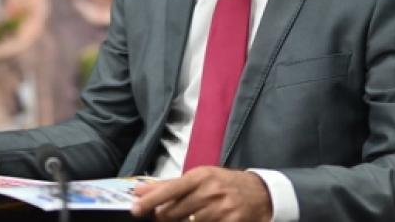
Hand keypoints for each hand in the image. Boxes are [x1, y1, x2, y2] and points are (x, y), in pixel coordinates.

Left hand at [130, 166, 271, 221]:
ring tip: (187, 217)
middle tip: (164, 215)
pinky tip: (200, 220)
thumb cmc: (223, 184)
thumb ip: (168, 185)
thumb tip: (138, 190)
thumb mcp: (199, 178)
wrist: (259, 193)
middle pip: (173, 212)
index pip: (170, 189)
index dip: (150, 201)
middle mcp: (210, 191)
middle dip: (163, 217)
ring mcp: (221, 210)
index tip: (134, 209)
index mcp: (200, 176)